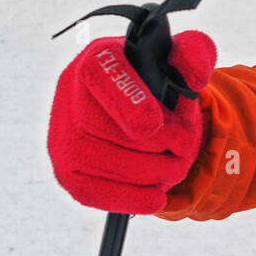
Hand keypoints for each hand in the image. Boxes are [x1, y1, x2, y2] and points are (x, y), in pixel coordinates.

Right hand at [48, 31, 216, 214]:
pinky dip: (127, 199)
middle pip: (102, 126)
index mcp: (100, 57)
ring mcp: (62, 132)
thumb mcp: (181, 62)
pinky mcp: (65, 168)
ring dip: (149, 172)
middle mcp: (70, 91)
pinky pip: (90, 191)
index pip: (101, 72)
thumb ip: (193, 55)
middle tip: (184, 151)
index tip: (154, 125)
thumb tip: (192, 72)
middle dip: (153, 146)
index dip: (126, 101)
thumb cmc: (159, 84)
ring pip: (100, 161)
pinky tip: (155, 197)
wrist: (138, 112)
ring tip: (176, 168)